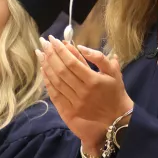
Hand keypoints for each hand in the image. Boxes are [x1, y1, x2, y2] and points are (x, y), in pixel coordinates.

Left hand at [37, 37, 132, 151]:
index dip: (61, 50)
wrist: (116, 118)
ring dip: (46, 67)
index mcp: (93, 80)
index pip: (72, 62)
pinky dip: (47, 82)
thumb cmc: (115, 92)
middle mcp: (82, 91)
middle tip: (44, 43)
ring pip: (56, 82)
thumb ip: (99, 58)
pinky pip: (55, 94)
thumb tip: (81, 47)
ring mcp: (74, 102)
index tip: (53, 40)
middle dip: (50, 55)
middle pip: (61, 71)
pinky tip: (43, 71)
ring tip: (41, 54)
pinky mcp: (69, 111)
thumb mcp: (114, 72)